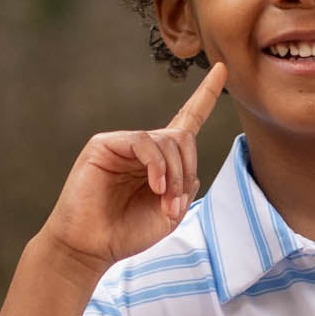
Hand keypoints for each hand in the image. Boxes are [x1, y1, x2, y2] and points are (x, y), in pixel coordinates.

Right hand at [39, 60, 227, 270]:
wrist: (92, 246)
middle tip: (177, 204)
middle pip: (182, 138)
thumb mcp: (168, 216)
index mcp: (159, 162)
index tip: (223, 69)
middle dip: (187, 171)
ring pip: (165, 142)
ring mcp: (122, 144)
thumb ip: (184, 190)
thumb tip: (190, 169)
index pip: (186, 121)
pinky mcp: (104, 144)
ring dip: (175, 175)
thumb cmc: (126, 232)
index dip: (204, 96)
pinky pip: (142, 142)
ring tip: (166, 202)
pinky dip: (156, 165)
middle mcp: (142, 148)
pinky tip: (156, 186)